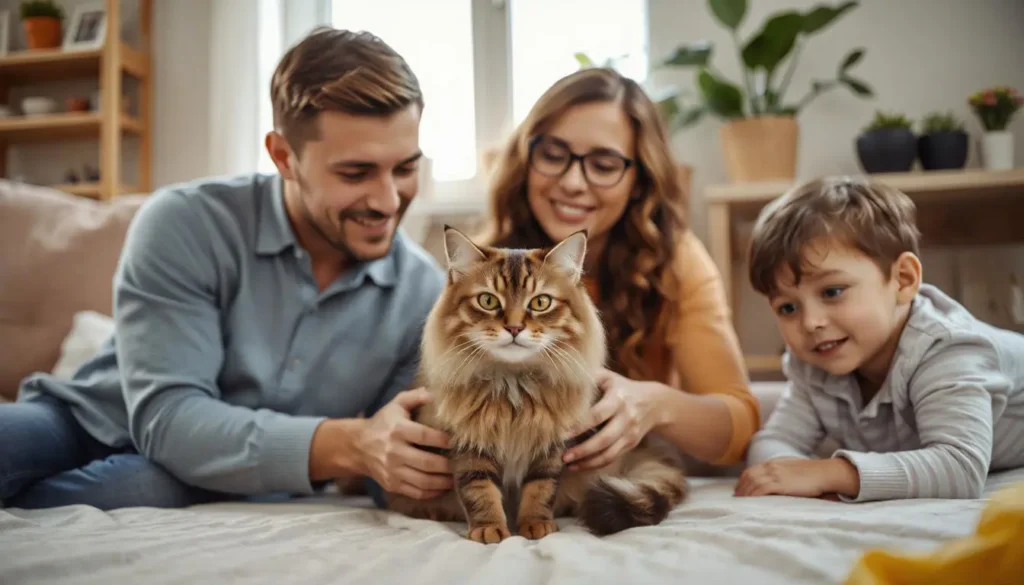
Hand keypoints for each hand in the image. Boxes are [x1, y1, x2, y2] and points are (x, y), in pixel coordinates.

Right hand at [353, 388, 453, 499]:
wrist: (358, 446)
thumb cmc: (384, 423)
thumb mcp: (397, 404)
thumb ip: (416, 397)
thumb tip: (435, 393)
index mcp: (397, 430)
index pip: (425, 436)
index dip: (443, 440)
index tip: (456, 441)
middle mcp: (394, 452)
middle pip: (427, 463)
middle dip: (447, 465)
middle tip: (461, 463)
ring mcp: (392, 471)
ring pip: (423, 481)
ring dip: (443, 481)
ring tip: (456, 477)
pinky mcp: (392, 485)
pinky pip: (416, 493)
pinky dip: (432, 493)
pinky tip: (443, 487)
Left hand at [562, 369, 664, 470]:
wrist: (654, 402)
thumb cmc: (622, 387)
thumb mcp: (608, 377)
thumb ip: (589, 377)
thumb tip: (563, 378)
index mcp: (618, 398)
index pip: (597, 415)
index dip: (580, 426)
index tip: (562, 434)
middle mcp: (626, 417)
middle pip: (604, 438)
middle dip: (583, 449)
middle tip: (563, 456)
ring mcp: (630, 433)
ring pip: (609, 452)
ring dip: (588, 461)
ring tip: (568, 464)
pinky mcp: (631, 444)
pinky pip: (613, 457)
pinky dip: (595, 464)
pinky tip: (579, 466)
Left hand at [734, 458, 859, 498]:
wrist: (824, 472)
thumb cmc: (812, 474)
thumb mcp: (792, 470)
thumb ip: (782, 474)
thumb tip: (776, 485)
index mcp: (773, 463)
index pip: (751, 471)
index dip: (742, 482)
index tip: (739, 491)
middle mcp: (771, 467)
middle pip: (748, 477)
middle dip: (740, 488)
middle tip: (737, 500)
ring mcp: (776, 474)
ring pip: (752, 482)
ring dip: (745, 493)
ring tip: (741, 503)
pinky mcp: (781, 483)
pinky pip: (761, 489)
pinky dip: (753, 495)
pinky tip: (750, 501)